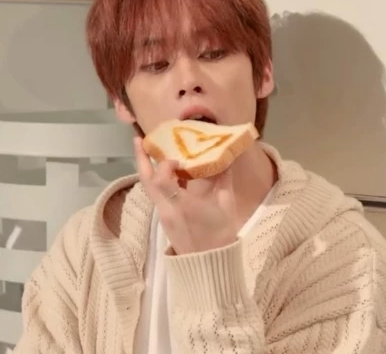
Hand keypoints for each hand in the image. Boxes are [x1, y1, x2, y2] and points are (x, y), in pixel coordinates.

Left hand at [134, 137, 237, 254]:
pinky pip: (156, 195)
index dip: (166, 164)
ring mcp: (162, 216)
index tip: (179, 159)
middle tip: (138, 139)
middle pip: (146, 181)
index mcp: (183, 206)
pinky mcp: (163, 219)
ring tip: (149, 151)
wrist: (209, 265)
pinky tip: (168, 173)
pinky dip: (158, 181)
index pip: (162, 179)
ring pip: (148, 188)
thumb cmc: (220, 236)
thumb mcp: (226, 206)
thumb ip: (224, 180)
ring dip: (147, 168)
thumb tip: (225, 159)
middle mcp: (167, 210)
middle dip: (141, 158)